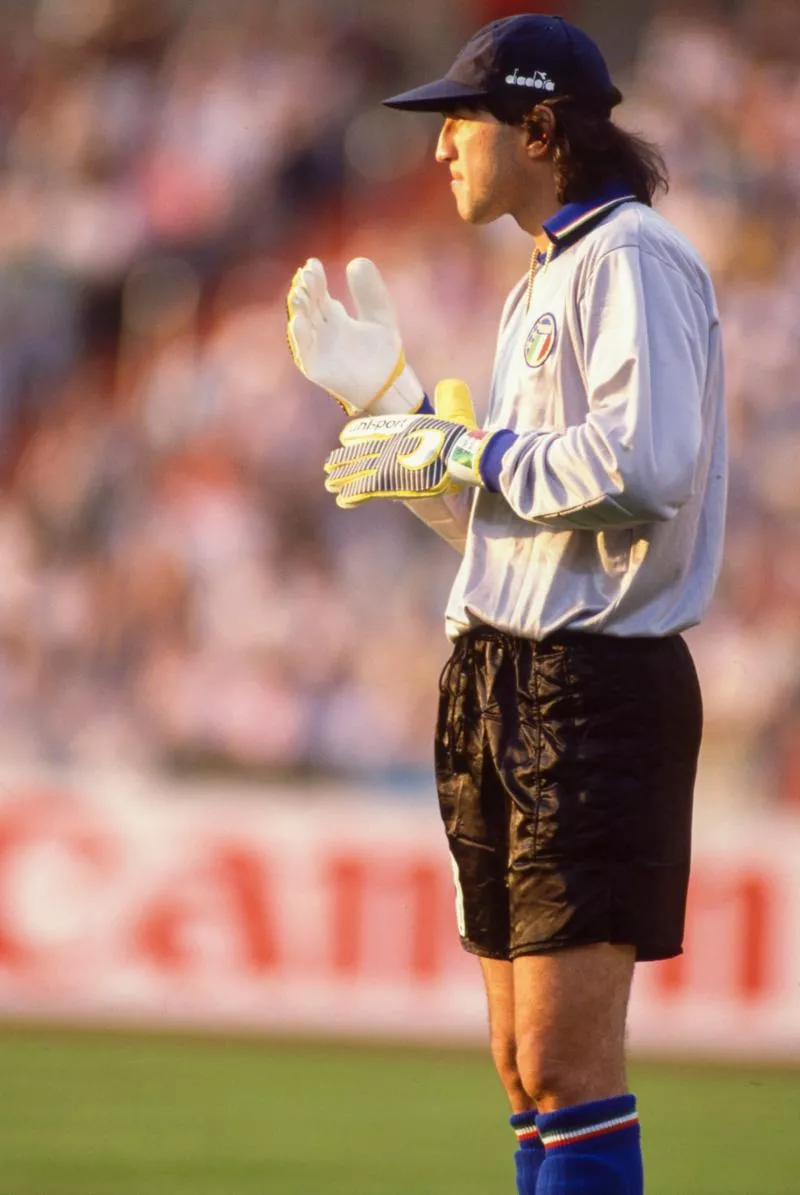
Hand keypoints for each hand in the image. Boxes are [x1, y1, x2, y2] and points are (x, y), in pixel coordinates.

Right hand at [286, 257, 424, 415]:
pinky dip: (300, 337)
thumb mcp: (380, 315)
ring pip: (302, 325)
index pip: (319, 293)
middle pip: (308, 306)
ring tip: (298, 293)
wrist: (390, 385)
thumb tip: (357, 260)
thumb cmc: (384, 353)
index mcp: (335, 318)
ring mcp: (318, 349)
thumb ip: (370, 292)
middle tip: (307, 274)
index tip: (313, 264)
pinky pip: (304, 351)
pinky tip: (299, 321)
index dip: (315, 279)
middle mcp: (322, 332)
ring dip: (298, 309)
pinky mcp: (316, 368)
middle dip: (306, 290)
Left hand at [324, 379, 494, 507]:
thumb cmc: (458, 438)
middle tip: (329, 464)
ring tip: (329, 483)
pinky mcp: (388, 481)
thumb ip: (445, 406)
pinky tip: (341, 500)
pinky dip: (352, 495)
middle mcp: (389, 445)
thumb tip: (449, 386)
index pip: (372, 431)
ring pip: (357, 471)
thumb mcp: (450, 416)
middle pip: (360, 453)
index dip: (357, 435)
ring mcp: (386, 463)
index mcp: (400, 430)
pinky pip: (364, 490)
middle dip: (344, 460)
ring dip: (342, 478)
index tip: (344, 437)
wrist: (457, 453)